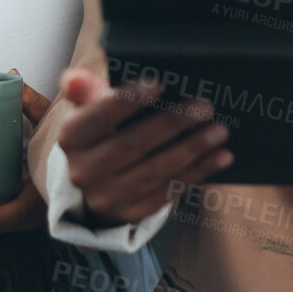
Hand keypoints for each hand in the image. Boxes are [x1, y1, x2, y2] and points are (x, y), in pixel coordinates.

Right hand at [55, 68, 232, 225]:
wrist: (95, 182)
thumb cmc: (100, 132)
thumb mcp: (89, 109)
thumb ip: (84, 91)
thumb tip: (75, 78)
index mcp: (71, 138)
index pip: (97, 118)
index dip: (126, 101)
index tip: (157, 84)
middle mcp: (84, 171)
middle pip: (131, 145)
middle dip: (171, 124)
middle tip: (204, 106)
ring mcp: (108, 196)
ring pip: (154, 170)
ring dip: (191, 149)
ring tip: (219, 130)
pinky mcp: (132, 212)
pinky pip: (169, 191)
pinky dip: (198, 172)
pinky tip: (221, 156)